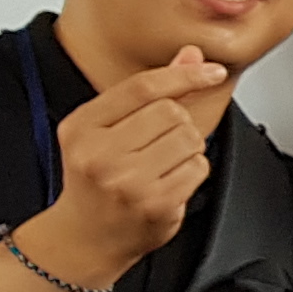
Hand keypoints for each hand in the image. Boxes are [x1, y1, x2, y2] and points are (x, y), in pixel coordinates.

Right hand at [23, 45, 226, 282]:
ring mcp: (127, 182)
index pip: (143, 87)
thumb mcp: (106, 129)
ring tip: (160, 164)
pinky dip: (192, 172)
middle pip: (171, 112)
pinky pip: (198, 168)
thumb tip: (190, 55)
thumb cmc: (96, 179)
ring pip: (189, 138)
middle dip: (178, 123)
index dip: (183, 74)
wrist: (85, 235)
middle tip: (156, 145)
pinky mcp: (155, 204)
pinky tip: (167, 182)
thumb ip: (147, 92)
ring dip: (187, 148)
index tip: (211, 71)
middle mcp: (99, 153)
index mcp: (82, 126)